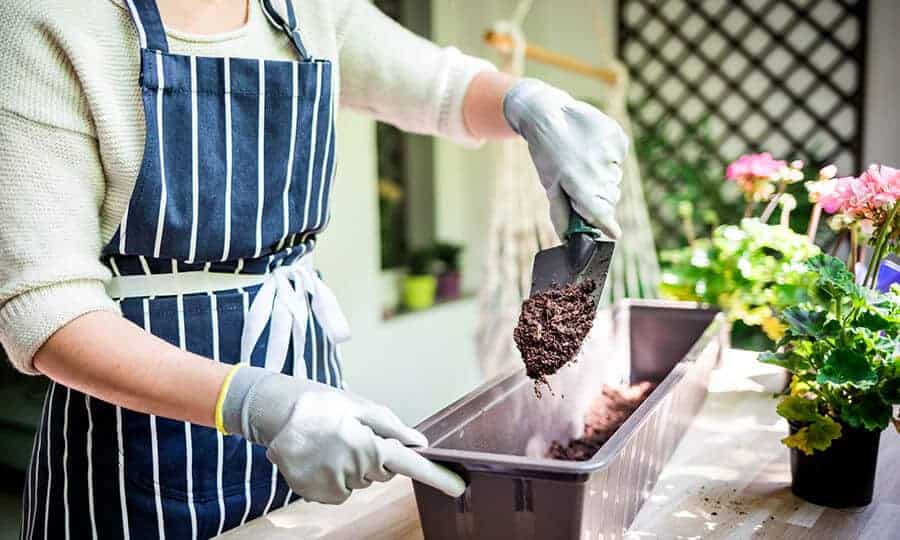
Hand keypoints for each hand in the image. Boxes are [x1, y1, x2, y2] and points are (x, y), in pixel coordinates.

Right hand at [221, 366, 465, 503]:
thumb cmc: (324, 405)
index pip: (409, 464)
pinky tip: (321, 458)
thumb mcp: (360, 407)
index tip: (458, 486)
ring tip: (332, 444)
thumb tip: (421, 442)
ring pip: (360, 484)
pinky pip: (339, 493)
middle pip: (382, 473)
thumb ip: (392, 427)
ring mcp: (332, 484)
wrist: (278, 413)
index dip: (436, 476)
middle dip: (374, 457)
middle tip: (352, 435)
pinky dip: (334, 479)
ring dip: (353, 468)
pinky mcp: (316, 494)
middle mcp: (352, 468)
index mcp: (367, 444)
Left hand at [503, 78, 628, 238]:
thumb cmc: (546, 154)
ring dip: (603, 175)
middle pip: (610, 197)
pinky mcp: (618, 137)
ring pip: (616, 177)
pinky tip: (592, 148)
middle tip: (582, 184)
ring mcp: (610, 150)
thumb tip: (568, 241)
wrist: (548, 114)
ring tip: (584, 160)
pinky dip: (608, 157)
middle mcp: (597, 168)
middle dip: (599, 198)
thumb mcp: (549, 185)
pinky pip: (619, 158)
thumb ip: (561, 214)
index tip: (614, 234)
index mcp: (578, 182)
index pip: (601, 211)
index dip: (607, 224)